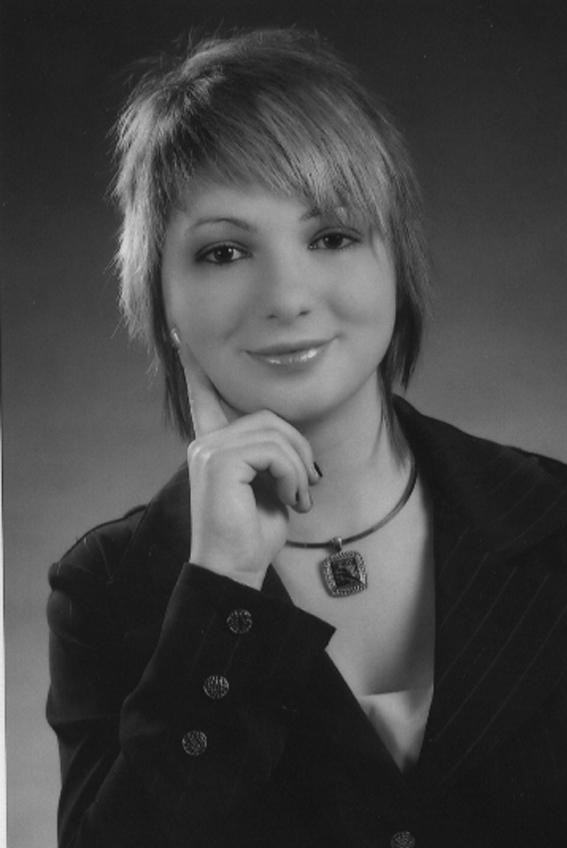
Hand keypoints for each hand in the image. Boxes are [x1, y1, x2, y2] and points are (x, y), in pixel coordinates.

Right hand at [179, 344, 319, 589]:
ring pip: (274, 431)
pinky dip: (292, 473)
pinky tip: (292, 499)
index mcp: (214, 446)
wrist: (236, 571)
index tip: (180, 335)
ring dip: (299, 466)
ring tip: (300, 496)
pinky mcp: (218, 462)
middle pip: (266, 416)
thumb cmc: (253, 535)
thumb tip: (289, 439)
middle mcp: (205, 443)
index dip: (196, 367)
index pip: (204, 397)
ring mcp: (208, 450)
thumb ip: (269, 455)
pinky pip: (272, 449)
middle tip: (309, 484)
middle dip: (298, 447)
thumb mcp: (268, 487)